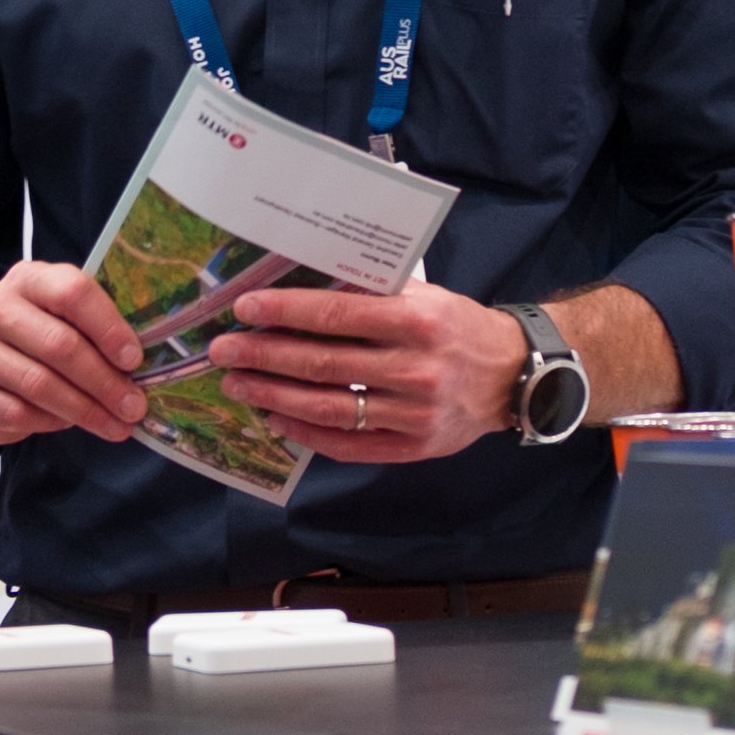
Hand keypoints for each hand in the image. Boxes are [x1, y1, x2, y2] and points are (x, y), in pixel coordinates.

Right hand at [0, 259, 147, 451]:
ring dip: (84, 411)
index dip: (108, 327)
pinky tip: (68, 425)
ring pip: (38, 384)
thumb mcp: (62, 321)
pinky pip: (15, 412)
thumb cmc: (34, 341)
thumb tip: (143, 365)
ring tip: (115, 426)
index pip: (71, 292)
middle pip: (58, 344)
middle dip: (104, 382)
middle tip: (134, 408)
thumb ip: (94, 330)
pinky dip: (49, 423)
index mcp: (28, 279)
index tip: (134, 360)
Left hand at [208, 282, 534, 461]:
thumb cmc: (456, 325)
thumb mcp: (422, 295)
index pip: (335, 315)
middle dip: (264, 356)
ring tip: (238, 385)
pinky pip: (349, 445)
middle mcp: (414, 368)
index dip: (284, 312)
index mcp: (416, 320)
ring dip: (274, 397)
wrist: (511, 376)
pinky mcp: (412, 448)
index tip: (243, 309)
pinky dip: (307, 434)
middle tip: (223, 351)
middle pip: (322, 364)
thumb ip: (369, 294)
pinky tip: (277, 418)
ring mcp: (413, 413)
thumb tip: (299, 286)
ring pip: (329, 408)